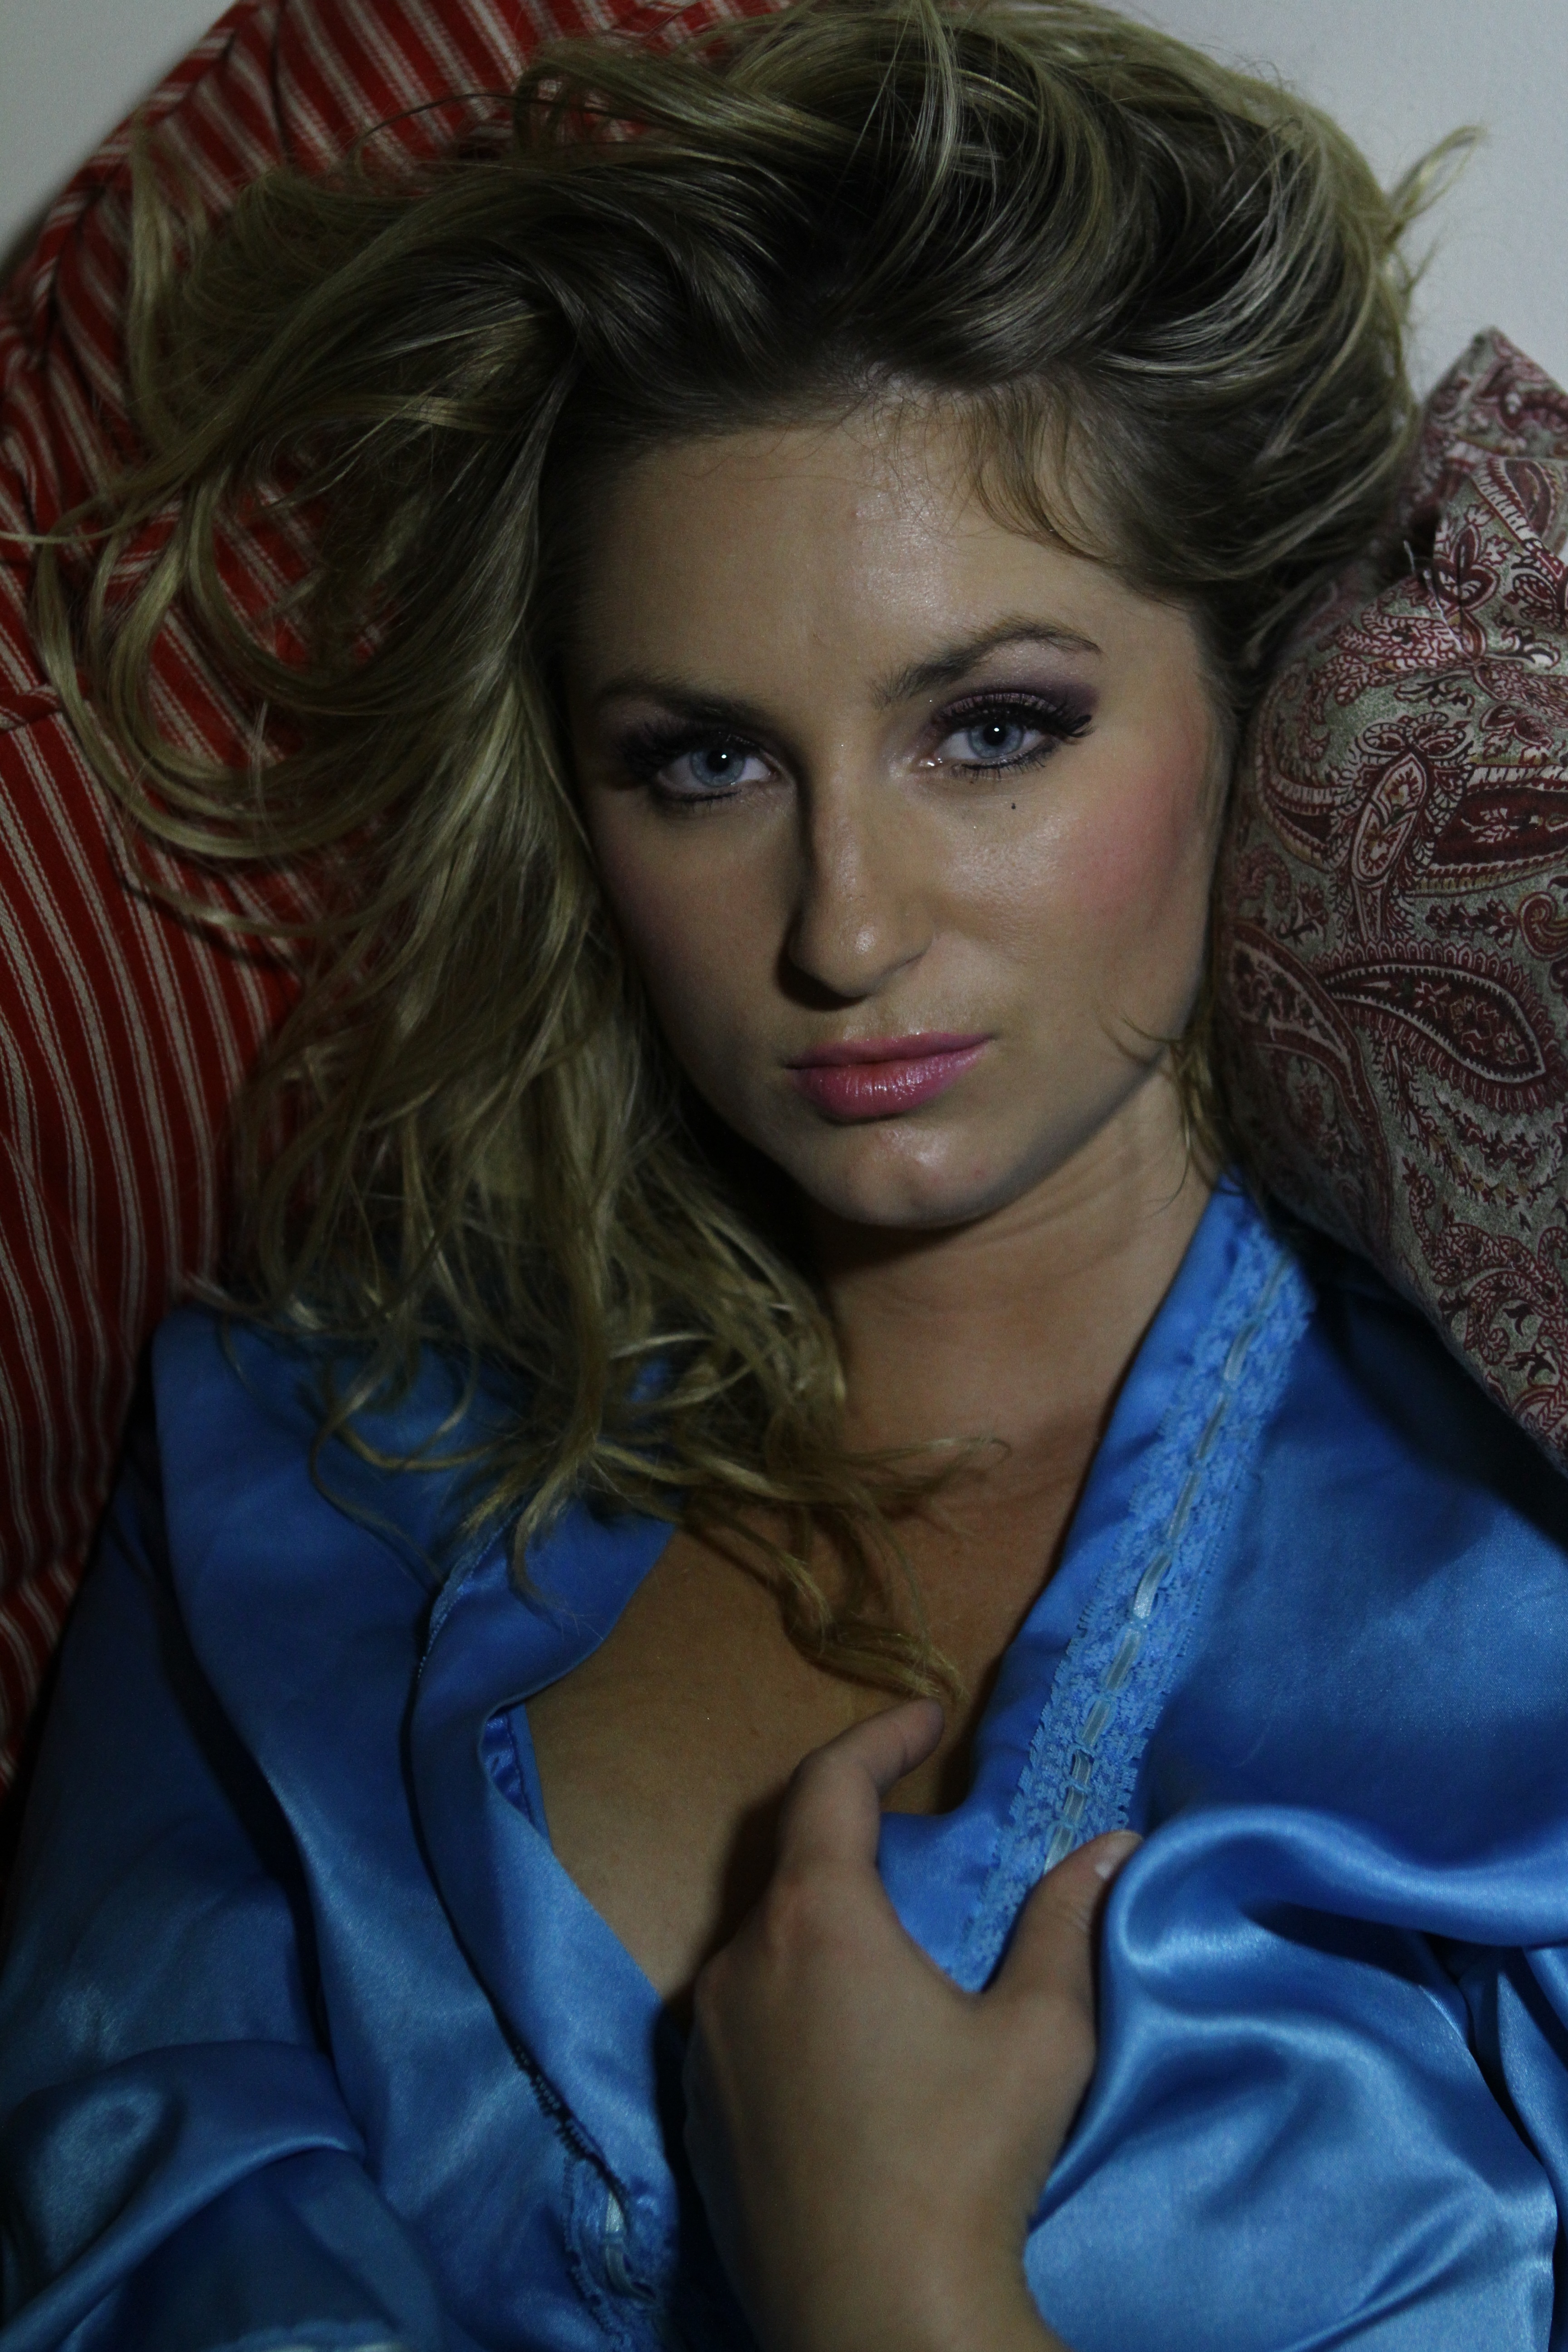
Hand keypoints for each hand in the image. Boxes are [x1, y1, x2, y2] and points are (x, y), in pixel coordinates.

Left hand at [682, 1698, 1137, 2351]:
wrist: (877, 2322)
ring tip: (889, 1938)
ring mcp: (704, 2043)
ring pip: (760, 1943)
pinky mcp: (693, 2114)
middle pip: (787, 1857)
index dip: (881, 1736)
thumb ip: (1067, 1925)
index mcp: (815, 1920)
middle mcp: (737, 1963)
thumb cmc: (964, 2161)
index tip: (930, 1718)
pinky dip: (789, 1994)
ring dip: (820, 1921)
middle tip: (914, 1818)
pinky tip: (844, 2036)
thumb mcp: (1040, 2034)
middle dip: (850, 1824)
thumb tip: (1110, 1848)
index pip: (830, 1783)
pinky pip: (738, 2018)